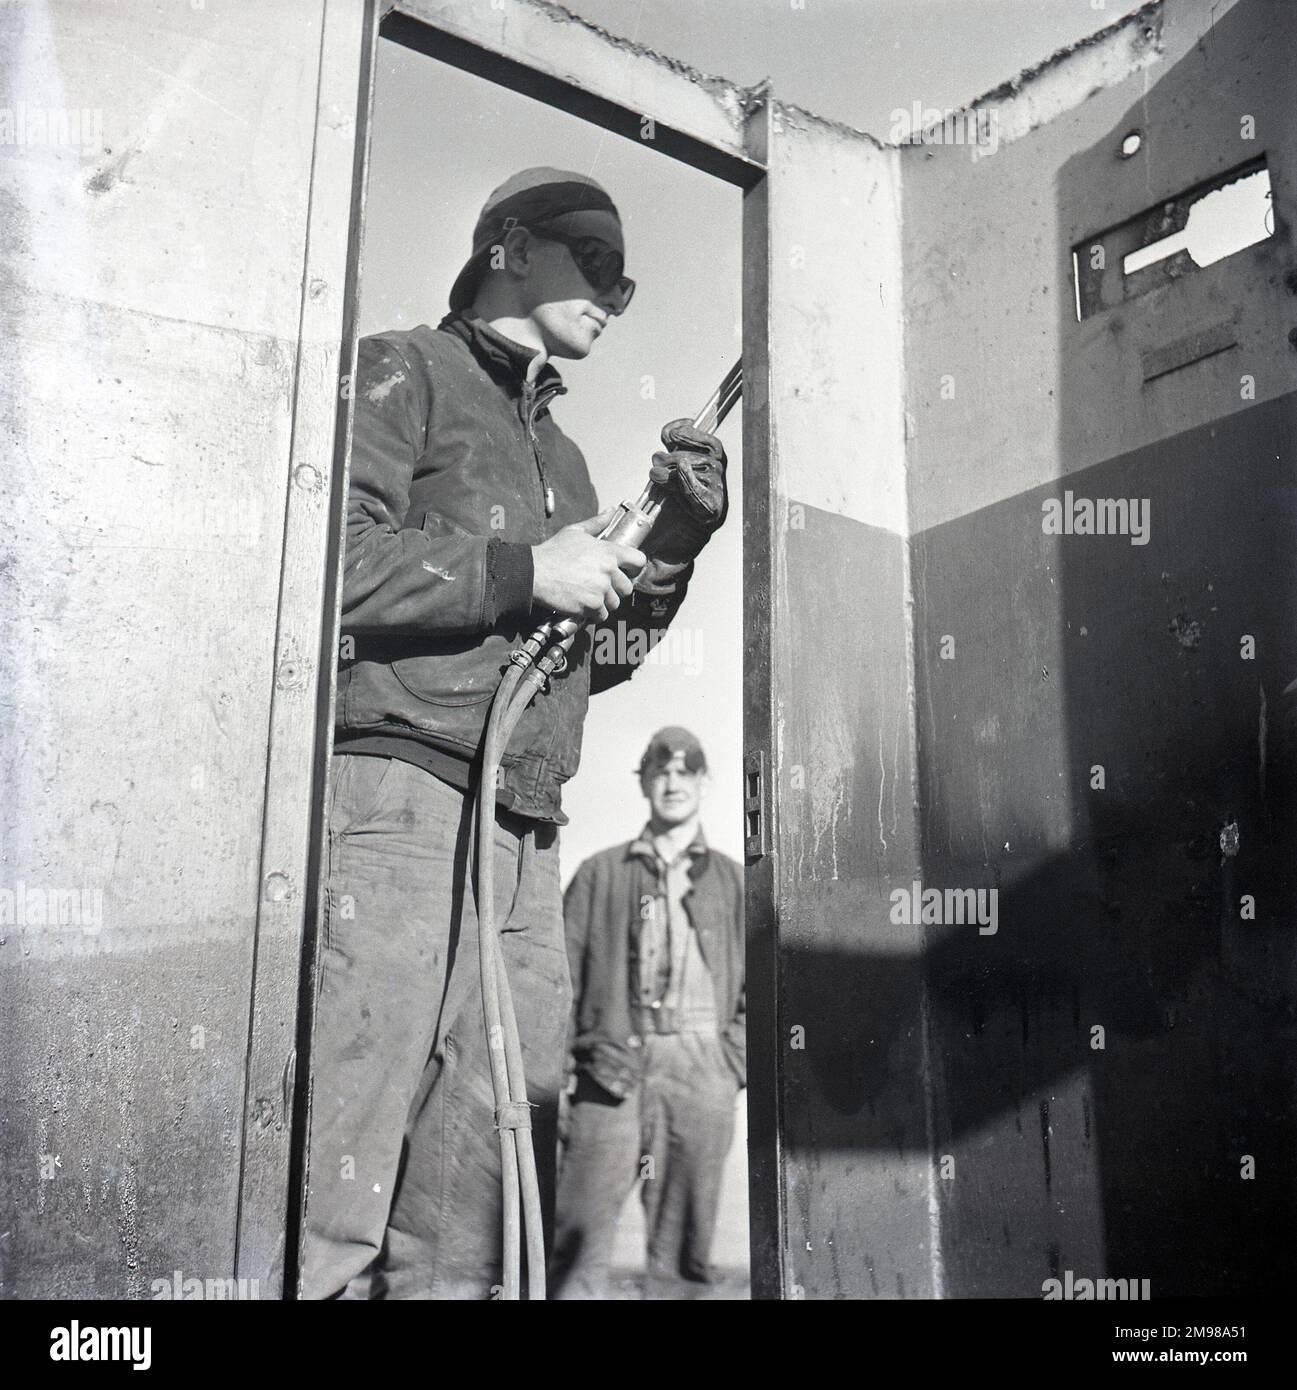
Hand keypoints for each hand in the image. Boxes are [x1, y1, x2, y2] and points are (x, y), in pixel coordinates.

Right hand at [531, 509, 644, 622]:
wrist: (534, 572)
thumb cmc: (553, 552)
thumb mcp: (574, 531)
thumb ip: (596, 523)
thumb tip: (611, 512)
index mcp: (608, 552)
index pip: (639, 561)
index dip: (633, 568)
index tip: (625, 572)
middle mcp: (608, 571)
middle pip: (627, 588)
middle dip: (615, 589)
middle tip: (600, 587)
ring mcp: (601, 589)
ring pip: (614, 603)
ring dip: (603, 603)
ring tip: (588, 595)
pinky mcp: (591, 606)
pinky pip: (602, 615)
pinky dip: (593, 614)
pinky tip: (583, 605)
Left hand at [645, 418, 727, 567]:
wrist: (656, 552)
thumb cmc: (660, 517)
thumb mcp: (662, 478)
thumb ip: (668, 456)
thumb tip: (670, 432)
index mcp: (707, 472)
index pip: (708, 443)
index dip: (689, 432)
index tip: (669, 431)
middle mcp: (716, 483)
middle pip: (708, 453)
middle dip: (678, 451)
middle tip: (656, 461)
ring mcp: (716, 499)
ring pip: (705, 470)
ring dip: (676, 469)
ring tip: (655, 476)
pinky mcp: (711, 515)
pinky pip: (704, 494)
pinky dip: (690, 482)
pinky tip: (679, 477)